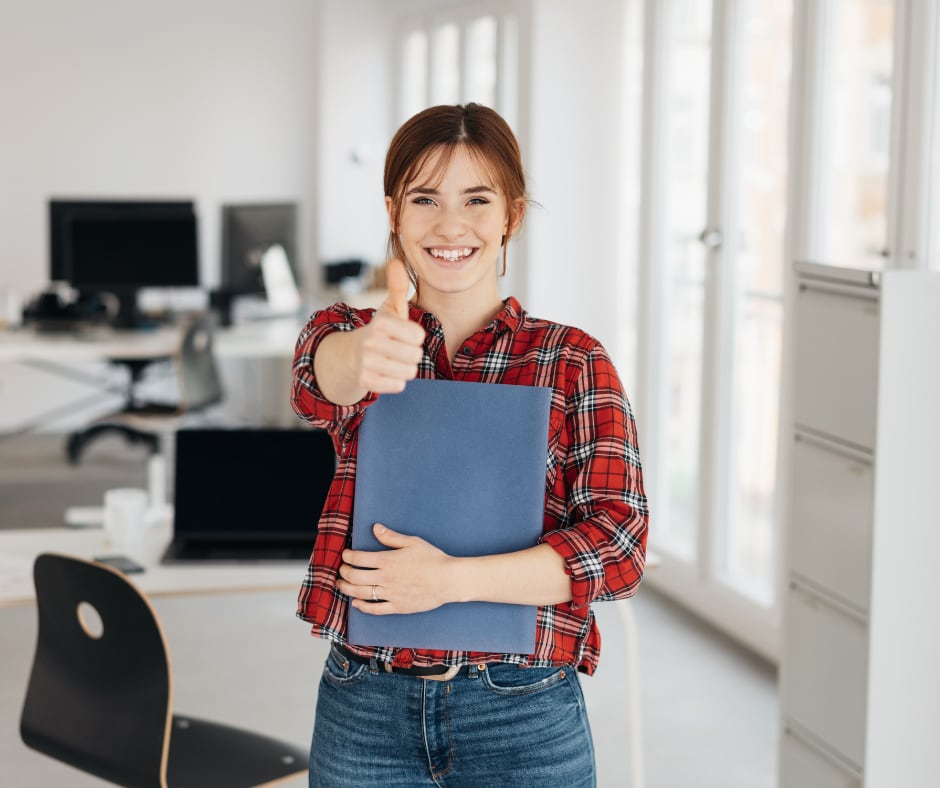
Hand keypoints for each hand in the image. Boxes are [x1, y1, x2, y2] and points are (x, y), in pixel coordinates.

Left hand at [338, 524, 454, 614]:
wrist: (448, 580)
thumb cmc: (432, 559)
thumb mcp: (412, 542)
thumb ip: (391, 537)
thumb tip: (375, 528)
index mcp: (387, 560)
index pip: (358, 558)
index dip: (348, 556)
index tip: (345, 555)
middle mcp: (385, 578)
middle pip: (355, 576)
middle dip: (343, 572)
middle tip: (342, 570)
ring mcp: (390, 594)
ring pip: (360, 593)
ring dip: (346, 589)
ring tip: (341, 585)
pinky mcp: (397, 607)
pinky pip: (375, 609)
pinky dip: (362, 607)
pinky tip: (356, 603)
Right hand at [352, 259, 424, 393]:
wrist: (352, 355)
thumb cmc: (381, 330)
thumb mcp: (390, 308)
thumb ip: (397, 287)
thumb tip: (396, 261)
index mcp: (381, 323)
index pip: (418, 336)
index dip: (414, 336)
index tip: (403, 333)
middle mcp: (371, 343)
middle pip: (416, 356)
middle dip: (411, 353)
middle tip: (398, 348)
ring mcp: (367, 363)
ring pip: (409, 372)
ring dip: (404, 368)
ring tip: (392, 360)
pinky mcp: (366, 382)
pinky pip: (399, 386)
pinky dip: (396, 381)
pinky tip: (385, 371)